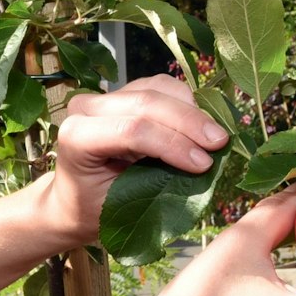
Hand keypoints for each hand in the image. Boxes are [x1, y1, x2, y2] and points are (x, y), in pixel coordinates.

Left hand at [43, 75, 231, 244]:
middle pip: (146, 101)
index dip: (173, 144)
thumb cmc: (94, 208)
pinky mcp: (124, 92)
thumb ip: (157, 184)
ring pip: (158, 88)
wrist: (73, 199)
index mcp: (77, 137)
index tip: (204, 164)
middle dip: (189, 122)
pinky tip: (204, 125)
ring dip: (193, 110)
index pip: (132, 130)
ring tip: (216, 137)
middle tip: (221, 143)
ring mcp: (105, 96)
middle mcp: (86, 108)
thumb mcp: (121, 206)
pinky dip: (188, 103)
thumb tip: (205, 166)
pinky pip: (162, 87)